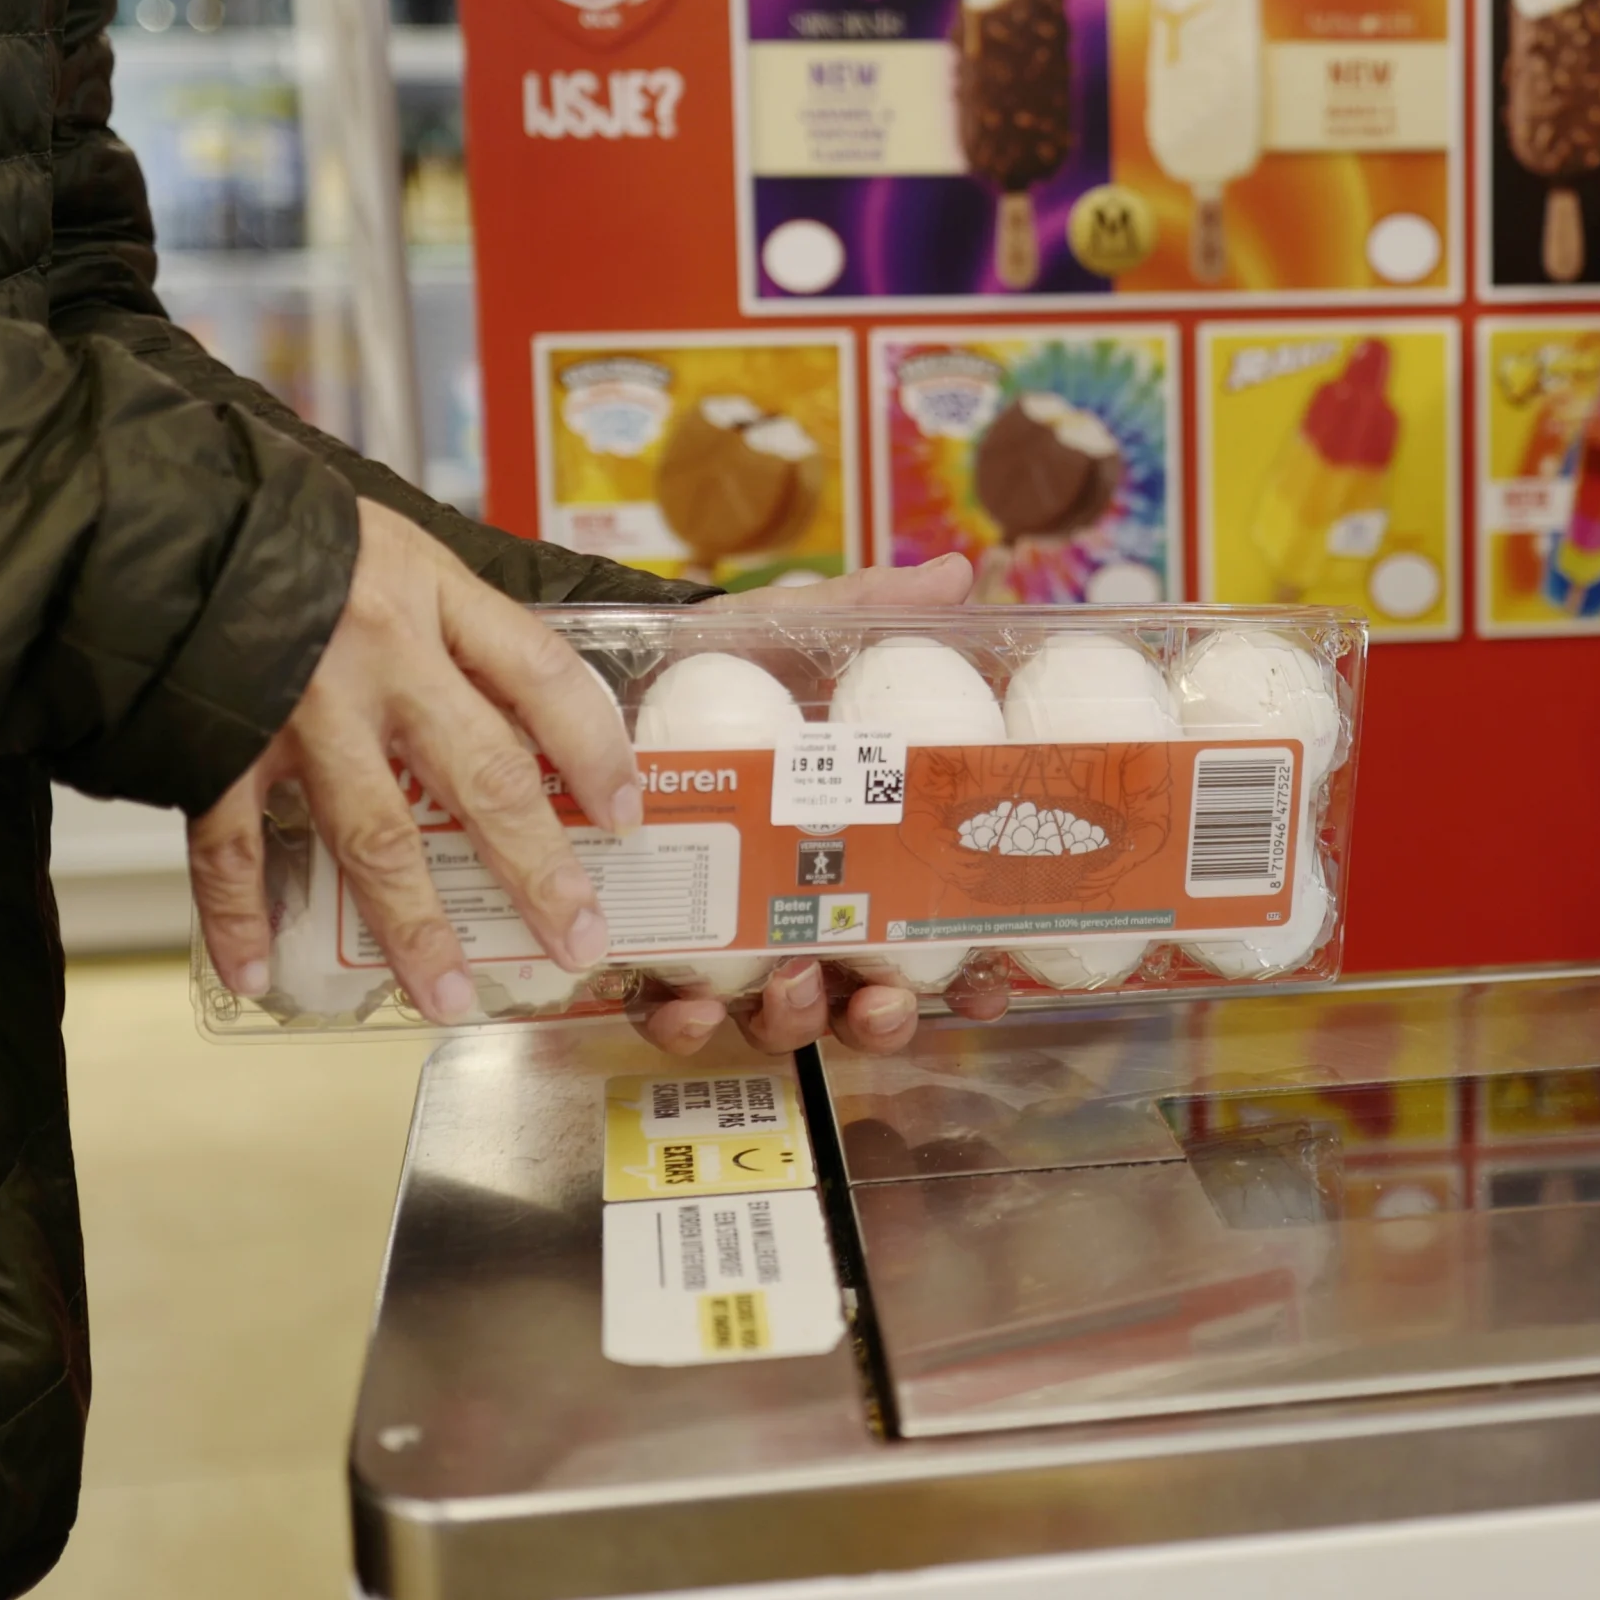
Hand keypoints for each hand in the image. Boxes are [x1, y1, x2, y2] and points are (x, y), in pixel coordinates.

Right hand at [193, 502, 631, 1022]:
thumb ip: (457, 624)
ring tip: (451, 993)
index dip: (596, 749)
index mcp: (432, 596)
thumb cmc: (291, 535)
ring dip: (415, 926)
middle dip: (537, 871)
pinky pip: (232, 848)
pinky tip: (260, 973)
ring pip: (372, 836)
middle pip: (481, 776)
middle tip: (579, 938)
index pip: (543, 677)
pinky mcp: (216, 744)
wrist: (159, 513)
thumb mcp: (399, 548)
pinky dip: (240, 917)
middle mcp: (378, 657)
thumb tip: (531, 703)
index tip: (627, 815)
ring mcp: (297, 710)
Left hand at [638, 553, 1018, 1059]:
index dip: (972, 977)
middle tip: (879, 994)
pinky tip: (693, 1003)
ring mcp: (729, 944)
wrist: (609, 683)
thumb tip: (958, 574)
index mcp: (858, 858)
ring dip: (794, 1020)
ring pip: (778, 1021)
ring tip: (790, 981)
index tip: (990, 978)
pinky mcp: (649, 953)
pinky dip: (685, 1025)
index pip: (932, 939)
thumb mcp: (792, 636)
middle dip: (881, 1016)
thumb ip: (870, 613)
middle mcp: (803, 913)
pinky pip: (671, 1015)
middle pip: (862, 998)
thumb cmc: (721, 672)